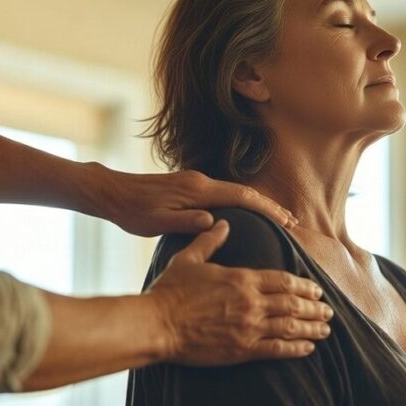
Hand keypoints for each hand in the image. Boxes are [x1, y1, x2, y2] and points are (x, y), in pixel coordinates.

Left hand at [87, 164, 297, 235]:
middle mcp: (200, 181)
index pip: (241, 197)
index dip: (267, 209)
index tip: (287, 220)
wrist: (113, 193)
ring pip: (235, 193)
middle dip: (270, 206)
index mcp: (197, 190)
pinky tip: (247, 216)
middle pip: (244, 193)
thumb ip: (187, 222)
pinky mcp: (189, 186)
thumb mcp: (158, 222)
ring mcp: (195, 182)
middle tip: (293, 222)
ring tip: (277, 220)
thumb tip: (214, 223)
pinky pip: (224, 194)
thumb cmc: (133, 211)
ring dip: (257, 205)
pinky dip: (242, 204)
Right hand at [146, 220, 332, 363]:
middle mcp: (251, 302)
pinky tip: (309, 348)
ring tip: (326, 328)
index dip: (304, 285)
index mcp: (242, 279)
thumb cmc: (171, 291)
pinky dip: (297, 348)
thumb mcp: (189, 259)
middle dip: (315, 307)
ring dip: (312, 327)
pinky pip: (278, 349)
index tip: (316, 289)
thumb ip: (209, 241)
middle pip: (293, 303)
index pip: (284, 280)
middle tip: (328, 310)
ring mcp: (248, 327)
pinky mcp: (242, 350)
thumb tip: (222, 224)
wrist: (157, 323)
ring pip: (291, 326)